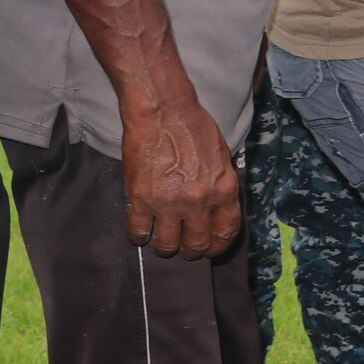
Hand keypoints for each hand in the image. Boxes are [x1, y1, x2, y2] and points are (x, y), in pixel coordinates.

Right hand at [121, 94, 240, 258]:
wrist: (163, 112)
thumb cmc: (195, 128)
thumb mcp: (222, 158)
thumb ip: (221, 186)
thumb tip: (219, 209)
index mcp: (224, 191)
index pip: (226, 233)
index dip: (218, 246)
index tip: (210, 249)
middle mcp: (199, 202)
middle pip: (197, 244)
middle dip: (191, 251)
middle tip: (184, 247)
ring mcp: (169, 204)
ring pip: (167, 246)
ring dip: (165, 248)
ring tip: (162, 242)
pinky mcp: (141, 199)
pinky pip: (138, 232)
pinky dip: (138, 237)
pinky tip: (140, 233)